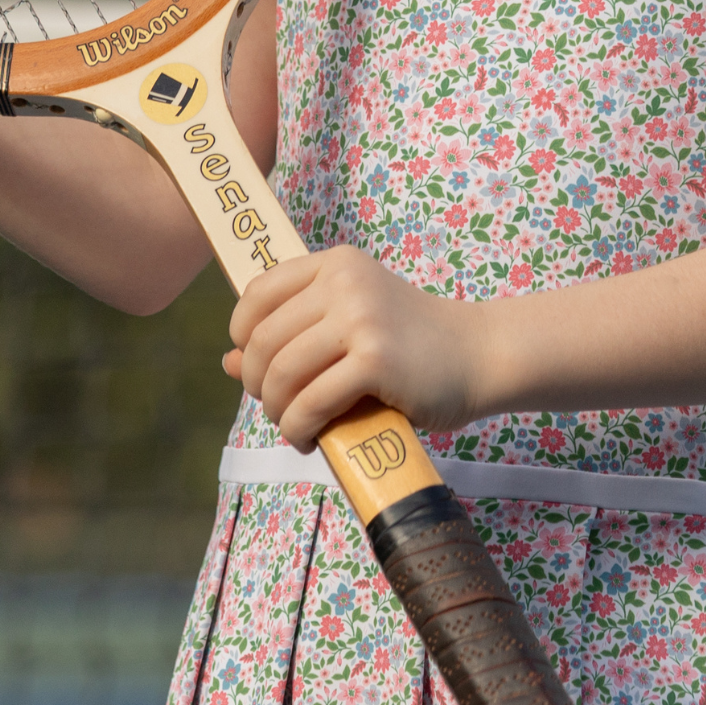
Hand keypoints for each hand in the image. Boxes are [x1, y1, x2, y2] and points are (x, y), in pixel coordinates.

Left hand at [225, 245, 490, 450]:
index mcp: (336, 264)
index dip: (242, 335)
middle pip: (264, 340)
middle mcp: (345, 283)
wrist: (479, 354)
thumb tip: (226, 361)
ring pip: (282, 373)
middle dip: (256, 383)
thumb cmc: (412, 344)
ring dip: (276, 411)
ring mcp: (361, 319)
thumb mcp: (351, 324)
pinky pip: (312, 402)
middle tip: (276, 407)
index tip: (254, 365)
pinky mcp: (376, 360)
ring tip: (293, 427)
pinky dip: (299, 428)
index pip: (258, 293)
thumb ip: (293, 335)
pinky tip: (309, 440)